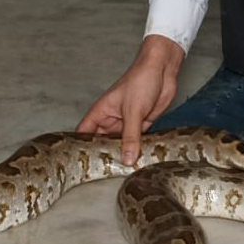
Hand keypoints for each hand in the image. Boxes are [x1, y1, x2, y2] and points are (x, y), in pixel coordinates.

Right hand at [76, 35, 184, 165]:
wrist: (162, 69)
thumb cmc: (141, 79)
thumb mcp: (133, 110)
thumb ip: (130, 136)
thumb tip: (126, 158)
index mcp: (101, 112)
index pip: (85, 133)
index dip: (81, 147)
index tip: (81, 163)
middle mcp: (112, 119)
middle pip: (104, 142)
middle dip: (105, 155)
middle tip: (106, 173)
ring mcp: (128, 122)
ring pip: (122, 144)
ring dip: (124, 154)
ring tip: (124, 172)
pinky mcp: (142, 124)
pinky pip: (138, 141)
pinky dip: (139, 149)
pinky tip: (141, 161)